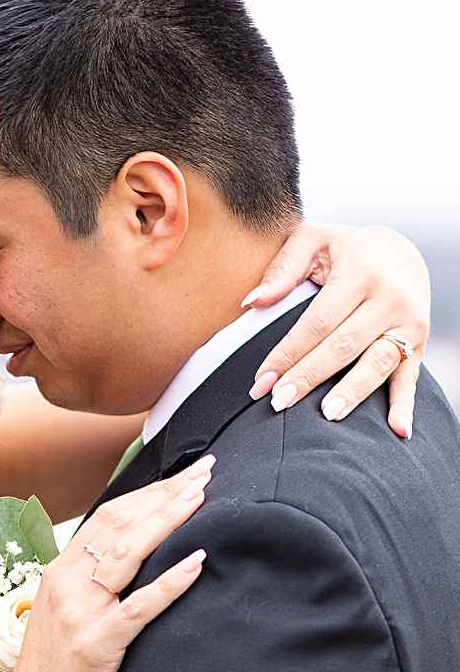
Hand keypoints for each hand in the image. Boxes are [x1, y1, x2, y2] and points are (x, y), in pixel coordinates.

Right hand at [3, 455, 211, 671]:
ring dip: (169, 519)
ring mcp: (79, 614)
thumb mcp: (64, 618)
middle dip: (166, 492)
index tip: (185, 475)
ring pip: (129, 552)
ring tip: (205, 497)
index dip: (149, 491)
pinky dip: (170, 581)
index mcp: (58, 573)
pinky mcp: (97, 645)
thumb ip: (90, 587)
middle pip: (121, 523)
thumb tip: (131, 563)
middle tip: (207, 470)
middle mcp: (65, 584)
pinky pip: (139, 606)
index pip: (109, 516)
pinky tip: (198, 561)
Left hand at [247, 223, 428, 437]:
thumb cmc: (345, 250)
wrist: (401, 253)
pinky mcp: (418, 342)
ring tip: (328, 415)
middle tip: (279, 403)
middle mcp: (389, 297)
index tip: (261, 380)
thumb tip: (253, 301)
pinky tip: (397, 430)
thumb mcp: (314, 240)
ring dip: (352, 392)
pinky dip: (405, 406)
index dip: (288, 352)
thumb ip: (283, 267)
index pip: (318, 321)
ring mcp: (407, 322)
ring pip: (377, 363)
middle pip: (343, 345)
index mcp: (360, 271)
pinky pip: (410, 377)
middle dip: (309, 376)